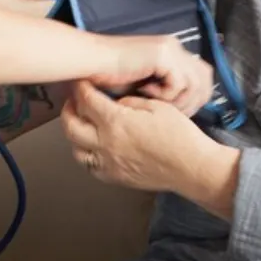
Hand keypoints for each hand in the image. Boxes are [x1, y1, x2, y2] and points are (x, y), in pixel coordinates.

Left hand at [61, 81, 201, 192]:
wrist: (192, 167)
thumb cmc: (179, 135)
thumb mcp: (155, 106)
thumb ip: (129, 102)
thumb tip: (114, 103)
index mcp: (116, 122)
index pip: (86, 100)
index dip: (80, 88)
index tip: (80, 82)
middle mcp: (106, 144)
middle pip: (71, 125)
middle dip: (68, 109)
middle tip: (73, 100)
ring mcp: (109, 164)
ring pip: (76, 149)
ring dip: (74, 133)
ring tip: (80, 122)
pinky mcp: (115, 178)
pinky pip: (90, 166)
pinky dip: (86, 154)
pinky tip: (93, 146)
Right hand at [94, 35, 214, 116]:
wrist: (92, 61)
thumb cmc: (110, 74)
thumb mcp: (145, 82)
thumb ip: (165, 87)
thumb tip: (185, 106)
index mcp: (172, 51)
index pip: (203, 75)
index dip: (196, 97)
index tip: (180, 111)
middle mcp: (175, 47)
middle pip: (205, 78)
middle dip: (194, 101)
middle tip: (174, 112)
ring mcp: (170, 49)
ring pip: (195, 83)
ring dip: (179, 100)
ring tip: (158, 103)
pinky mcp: (162, 55)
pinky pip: (178, 83)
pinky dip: (166, 94)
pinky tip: (146, 92)